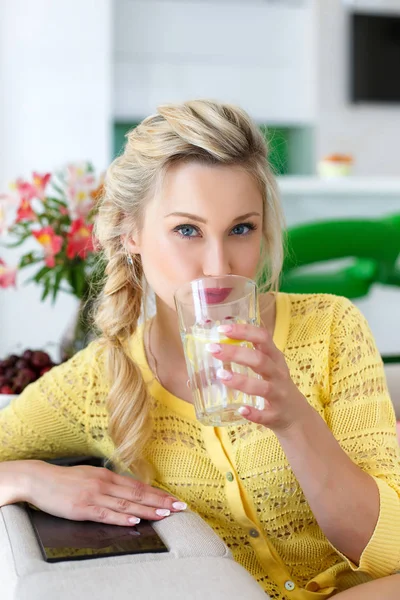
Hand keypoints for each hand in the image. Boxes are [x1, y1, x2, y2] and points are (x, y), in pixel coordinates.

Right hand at [25, 461, 186, 525]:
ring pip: (126, 503)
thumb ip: (109, 483)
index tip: (174, 499)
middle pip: (138, 493)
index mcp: (108, 476)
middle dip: (161, 501)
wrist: (40, 479)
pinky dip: (122, 517)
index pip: (139, 486)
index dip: (158, 493)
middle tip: (179, 507)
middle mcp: (104, 483)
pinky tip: (134, 520)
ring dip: (147, 509)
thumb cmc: (65, 480)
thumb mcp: (91, 476)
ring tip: (164, 514)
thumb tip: (128, 490)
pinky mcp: (83, 508)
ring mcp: (94, 495)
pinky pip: (106, 513)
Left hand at [207, 323, 312, 432]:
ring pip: (262, 386)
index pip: (263, 337)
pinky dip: (253, 413)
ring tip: (220, 375)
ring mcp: (278, 395)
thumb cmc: (275, 385)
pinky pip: (264, 415)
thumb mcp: (269, 365)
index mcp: (275, 358)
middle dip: (235, 352)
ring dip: (241, 381)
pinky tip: (241, 409)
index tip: (222, 328)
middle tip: (213, 349)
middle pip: (260, 359)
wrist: (297, 416)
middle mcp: (278, 374)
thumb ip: (248, 354)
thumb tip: (215, 347)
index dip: (244, 331)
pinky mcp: (276, 416)